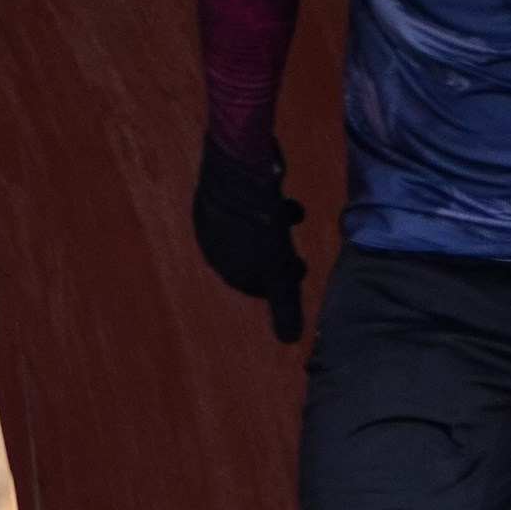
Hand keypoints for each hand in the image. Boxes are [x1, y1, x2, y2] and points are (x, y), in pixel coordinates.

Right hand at [191, 136, 306, 342]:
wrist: (237, 169)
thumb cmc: (260, 223)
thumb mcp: (279, 268)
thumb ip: (284, 302)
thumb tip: (290, 341)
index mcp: (226, 268)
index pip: (253, 287)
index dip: (279, 283)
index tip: (298, 271)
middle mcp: (213, 247)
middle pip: (250, 260)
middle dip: (276, 259)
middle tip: (297, 250)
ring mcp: (212, 219)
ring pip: (249, 233)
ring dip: (272, 231)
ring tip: (293, 217)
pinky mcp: (217, 193)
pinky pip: (245, 209)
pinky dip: (263, 209)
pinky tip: (279, 197)